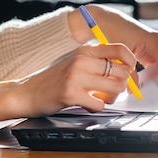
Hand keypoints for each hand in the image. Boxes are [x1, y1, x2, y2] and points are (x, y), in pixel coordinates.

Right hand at [0, 43, 139, 119]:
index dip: (131, 62)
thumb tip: (124, 69)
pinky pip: (100, 104)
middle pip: (122, 72)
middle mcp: (81, 60)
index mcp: (84, 50)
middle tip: (112, 91)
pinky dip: (97, 108)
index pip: (119, 50)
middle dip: (122, 85)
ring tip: (99, 98)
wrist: (27, 93)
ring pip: (115, 88)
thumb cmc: (53, 80)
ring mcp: (76, 77)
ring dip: (112, 98)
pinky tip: (86, 105)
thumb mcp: (74, 62)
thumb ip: (95, 62)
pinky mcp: (71, 94)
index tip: (130, 72)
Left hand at [69, 5, 157, 98]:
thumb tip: (135, 90)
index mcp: (154, 40)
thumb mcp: (119, 55)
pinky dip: (152, 75)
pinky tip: (144, 83)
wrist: (104, 20)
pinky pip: (157, 65)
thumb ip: (128, 73)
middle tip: (154, 97)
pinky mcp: (150, 49)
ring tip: (148, 92)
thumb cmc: (110, 31)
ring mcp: (156, 45)